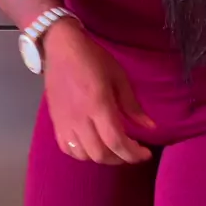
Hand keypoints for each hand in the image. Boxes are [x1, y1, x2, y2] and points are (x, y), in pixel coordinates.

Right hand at [44, 20, 154, 164]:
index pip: (116, 142)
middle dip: (121, 158)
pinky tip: (92, 146)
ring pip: (83, 155)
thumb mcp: (118, 77)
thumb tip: (150, 127)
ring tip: (114, 149)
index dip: (133, 154)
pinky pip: (67, 149)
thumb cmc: (93, 58)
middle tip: (132, 150)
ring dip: (102, 157)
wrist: (60, 47)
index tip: (146, 153)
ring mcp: (64, 122)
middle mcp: (79, 119)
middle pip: (100, 154)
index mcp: (98, 105)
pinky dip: (82, 154)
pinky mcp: (55, 122)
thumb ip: (132, 105)